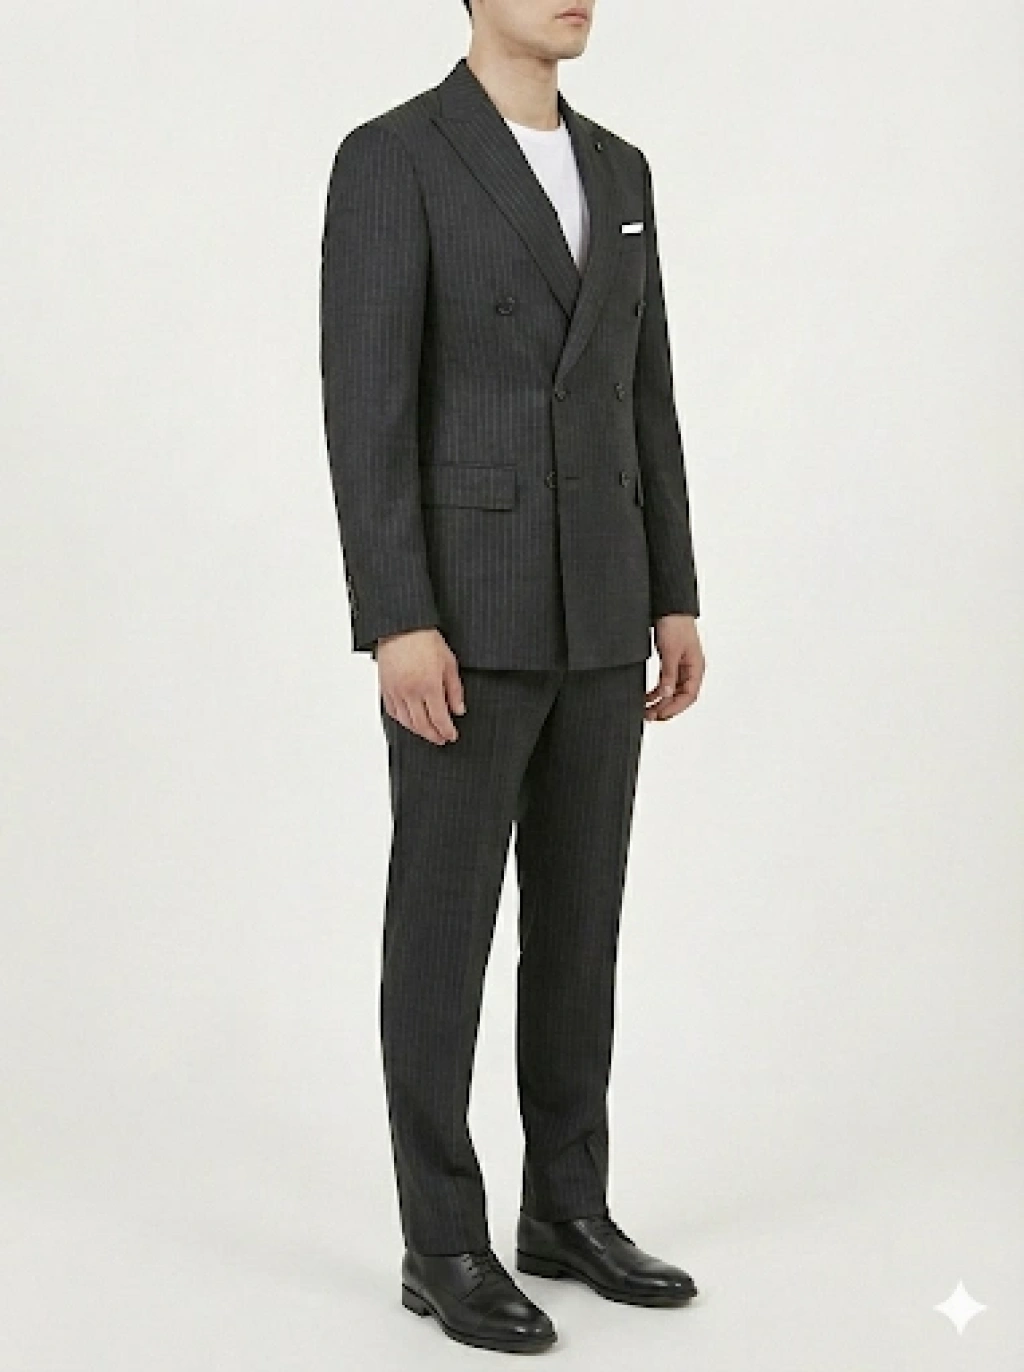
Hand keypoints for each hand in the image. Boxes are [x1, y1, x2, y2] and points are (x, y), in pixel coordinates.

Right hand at [376, 627, 465, 743]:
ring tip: (428, 733)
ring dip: (418, 731)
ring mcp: (395, 691)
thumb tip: (458, 710)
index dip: (447, 731)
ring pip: (406, 722)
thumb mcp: (449, 663)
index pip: (440, 719)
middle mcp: (410, 692)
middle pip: (422, 725)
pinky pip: (392, 712)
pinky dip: (402, 721)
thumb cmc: (425, 640)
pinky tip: (409, 721)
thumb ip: (455, 690)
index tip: (451, 736)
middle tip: (441, 739)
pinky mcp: (385, 688)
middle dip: (434, 736)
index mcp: (429, 686)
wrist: (401, 627)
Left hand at [645, 614, 703, 721]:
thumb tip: (667, 695)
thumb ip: (669, 674)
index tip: (660, 715)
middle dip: (666, 708)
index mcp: (696, 668)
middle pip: (680, 697)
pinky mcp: (670, 663)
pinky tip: (646, 698)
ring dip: (660, 702)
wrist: (669, 608)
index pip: (689, 695)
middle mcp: (690, 670)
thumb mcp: (671, 652)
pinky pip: (665, 683)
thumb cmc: (676, 625)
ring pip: (671, 692)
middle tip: (650, 717)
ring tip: (646, 711)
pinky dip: (656, 691)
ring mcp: (680, 667)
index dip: (675, 708)